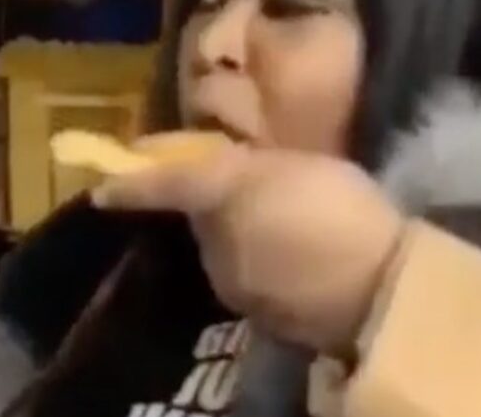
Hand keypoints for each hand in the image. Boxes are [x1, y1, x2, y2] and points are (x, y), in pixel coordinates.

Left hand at [93, 144, 404, 354]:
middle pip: (201, 219)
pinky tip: (300, 261)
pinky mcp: (260, 318)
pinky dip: (263, 266)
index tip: (101, 192)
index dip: (132, 185)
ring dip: (240, 236)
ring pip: (225, 251)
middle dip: (214, 204)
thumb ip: (245, 163)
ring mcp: (236, 288)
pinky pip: (250, 280)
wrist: (379, 290)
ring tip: (288, 226)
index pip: (164, 187)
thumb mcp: (295, 164)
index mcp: (222, 198)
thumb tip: (208, 166)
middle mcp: (214, 247)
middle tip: (256, 188)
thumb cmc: (342, 210)